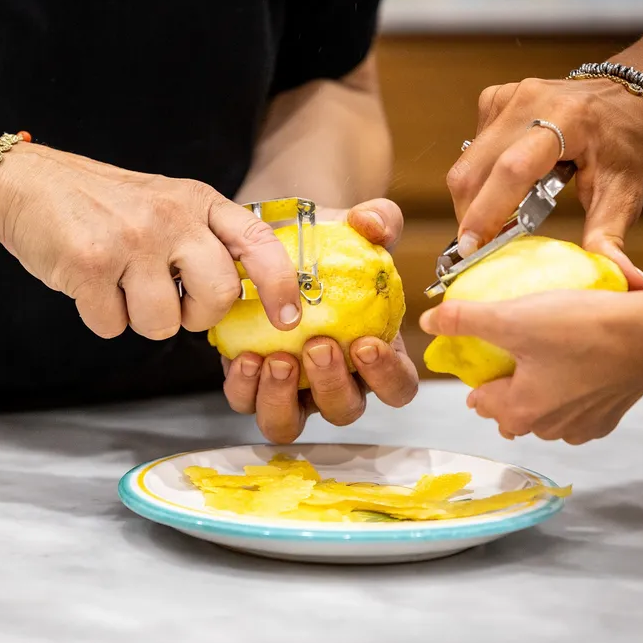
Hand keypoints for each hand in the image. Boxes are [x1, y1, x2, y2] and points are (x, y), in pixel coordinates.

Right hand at [0, 143, 303, 339]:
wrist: (27, 183)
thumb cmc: (102, 204)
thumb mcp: (166, 202)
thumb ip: (204, 236)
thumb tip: (246, 292)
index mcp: (196, 201)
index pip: (257, 242)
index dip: (280, 284)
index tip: (286, 316)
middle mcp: (169, 217)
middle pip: (218, 296)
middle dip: (198, 317)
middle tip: (175, 304)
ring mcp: (130, 240)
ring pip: (162, 325)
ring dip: (140, 320)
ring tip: (121, 287)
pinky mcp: (89, 264)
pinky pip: (112, 326)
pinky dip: (100, 317)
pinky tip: (89, 285)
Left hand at [221, 198, 418, 442]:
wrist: (279, 242)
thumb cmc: (330, 243)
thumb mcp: (357, 225)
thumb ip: (378, 219)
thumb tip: (371, 223)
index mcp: (376, 355)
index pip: (398, 387)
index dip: (387, 377)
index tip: (366, 343)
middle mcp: (336, 381)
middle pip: (343, 411)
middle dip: (331, 385)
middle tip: (316, 345)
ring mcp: (292, 389)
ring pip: (289, 422)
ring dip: (282, 399)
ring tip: (274, 358)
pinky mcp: (251, 383)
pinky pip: (247, 402)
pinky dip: (244, 388)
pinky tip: (244, 356)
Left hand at [419, 288, 642, 443]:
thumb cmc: (582, 329)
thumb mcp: (512, 317)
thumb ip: (465, 319)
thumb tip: (429, 320)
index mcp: (518, 412)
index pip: (479, 400)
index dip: (477, 374)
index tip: (485, 349)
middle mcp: (548, 430)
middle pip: (510, 410)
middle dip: (505, 385)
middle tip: (513, 349)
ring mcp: (582, 428)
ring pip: (544, 411)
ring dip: (538, 388)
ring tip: (544, 352)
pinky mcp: (610, 417)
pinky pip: (576, 407)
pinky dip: (570, 389)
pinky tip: (577, 362)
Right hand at [447, 75, 642, 289]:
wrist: (633, 95)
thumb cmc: (631, 145)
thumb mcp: (625, 194)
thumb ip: (610, 238)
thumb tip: (630, 284)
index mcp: (567, 121)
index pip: (512, 170)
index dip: (486, 211)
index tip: (469, 249)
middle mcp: (530, 102)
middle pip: (474, 170)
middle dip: (471, 215)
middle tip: (482, 246)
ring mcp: (508, 97)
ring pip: (466, 163)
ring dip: (474, 199)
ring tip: (499, 218)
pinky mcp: (494, 98)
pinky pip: (471, 149)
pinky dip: (480, 177)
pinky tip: (504, 182)